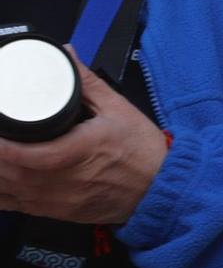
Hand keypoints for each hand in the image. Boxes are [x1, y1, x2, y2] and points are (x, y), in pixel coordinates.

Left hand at [0, 54, 168, 224]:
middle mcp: (62, 181)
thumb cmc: (143, 152)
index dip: (1, 146)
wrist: (160, 188)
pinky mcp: (56, 212)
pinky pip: (15, 206)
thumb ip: (86, 82)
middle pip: (9, 174)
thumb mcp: (119, 109)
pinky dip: (2, 192)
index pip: (25, 154)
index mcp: (77, 152)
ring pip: (7, 191)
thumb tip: (66, 56)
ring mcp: (56, 201)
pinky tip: (2, 178)